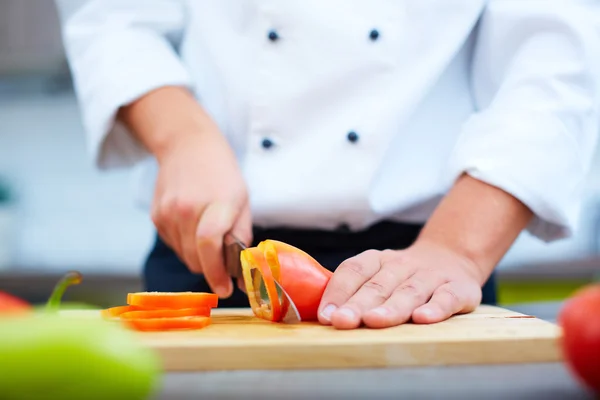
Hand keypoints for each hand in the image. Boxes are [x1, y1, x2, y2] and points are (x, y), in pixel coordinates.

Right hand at [151, 129, 251, 297]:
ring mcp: (168, 213)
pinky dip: (186, 245)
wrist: (187, 145)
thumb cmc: (222, 174)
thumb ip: (241, 237)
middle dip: (212, 269)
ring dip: (199, 257)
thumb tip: (240, 275)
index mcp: (216, 203)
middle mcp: (187, 209)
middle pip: (197, 258)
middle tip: (223, 264)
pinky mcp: (156, 217)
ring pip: (184, 256)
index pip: (210, 246)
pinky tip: (193, 226)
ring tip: (208, 235)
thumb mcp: (242, 201)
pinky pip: (173, 245)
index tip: (225, 289)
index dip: (217, 273)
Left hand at [317, 239, 485, 328]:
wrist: (452, 257)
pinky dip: (436, 308)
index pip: (353, 271)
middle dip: (357, 304)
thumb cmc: (403, 277)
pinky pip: (447, 297)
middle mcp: (401, 266)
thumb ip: (353, 293)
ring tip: (374, 320)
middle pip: (377, 285)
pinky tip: (422, 318)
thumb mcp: (378, 275)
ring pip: (409, 291)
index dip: (338, 292)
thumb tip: (324, 318)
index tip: (326, 315)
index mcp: (377, 261)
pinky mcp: (459, 288)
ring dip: (391, 307)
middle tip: (341, 321)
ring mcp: (431, 276)